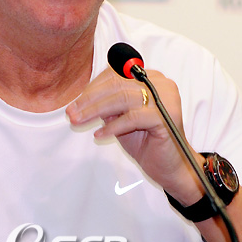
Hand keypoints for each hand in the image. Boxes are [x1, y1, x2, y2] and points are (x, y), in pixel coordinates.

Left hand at [66, 67, 202, 201]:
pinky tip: (99, 135)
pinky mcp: (167, 115)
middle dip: (89, 99)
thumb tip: (80, 100)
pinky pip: (132, 117)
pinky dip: (112, 126)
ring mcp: (165, 98)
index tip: (75, 103)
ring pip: (121, 97)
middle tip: (71, 113)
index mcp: (149, 77)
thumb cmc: (145, 140)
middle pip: (116, 83)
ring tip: (79, 122)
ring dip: (95, 111)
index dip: (92, 88)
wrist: (169, 167)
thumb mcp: (119, 117)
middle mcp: (160, 83)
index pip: (115, 74)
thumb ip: (106, 104)